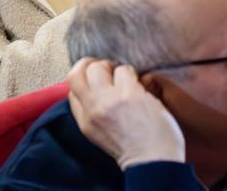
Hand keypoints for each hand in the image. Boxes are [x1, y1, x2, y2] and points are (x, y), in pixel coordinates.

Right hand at [68, 59, 184, 169]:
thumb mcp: (97, 134)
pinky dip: (133, 74)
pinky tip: (139, 85)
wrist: (154, 161)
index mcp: (84, 119)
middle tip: (109, 71)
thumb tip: (88, 88)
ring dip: (116, 69)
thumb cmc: (132, 149)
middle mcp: (93, 107)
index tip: (95, 77)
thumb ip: (87, 111)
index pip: (71, 85)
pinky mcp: (130, 94)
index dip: (83, 76)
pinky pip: (125, 70)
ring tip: (126, 79)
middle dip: (95, 65)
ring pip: (101, 66)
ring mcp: (110, 99)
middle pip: (81, 70)